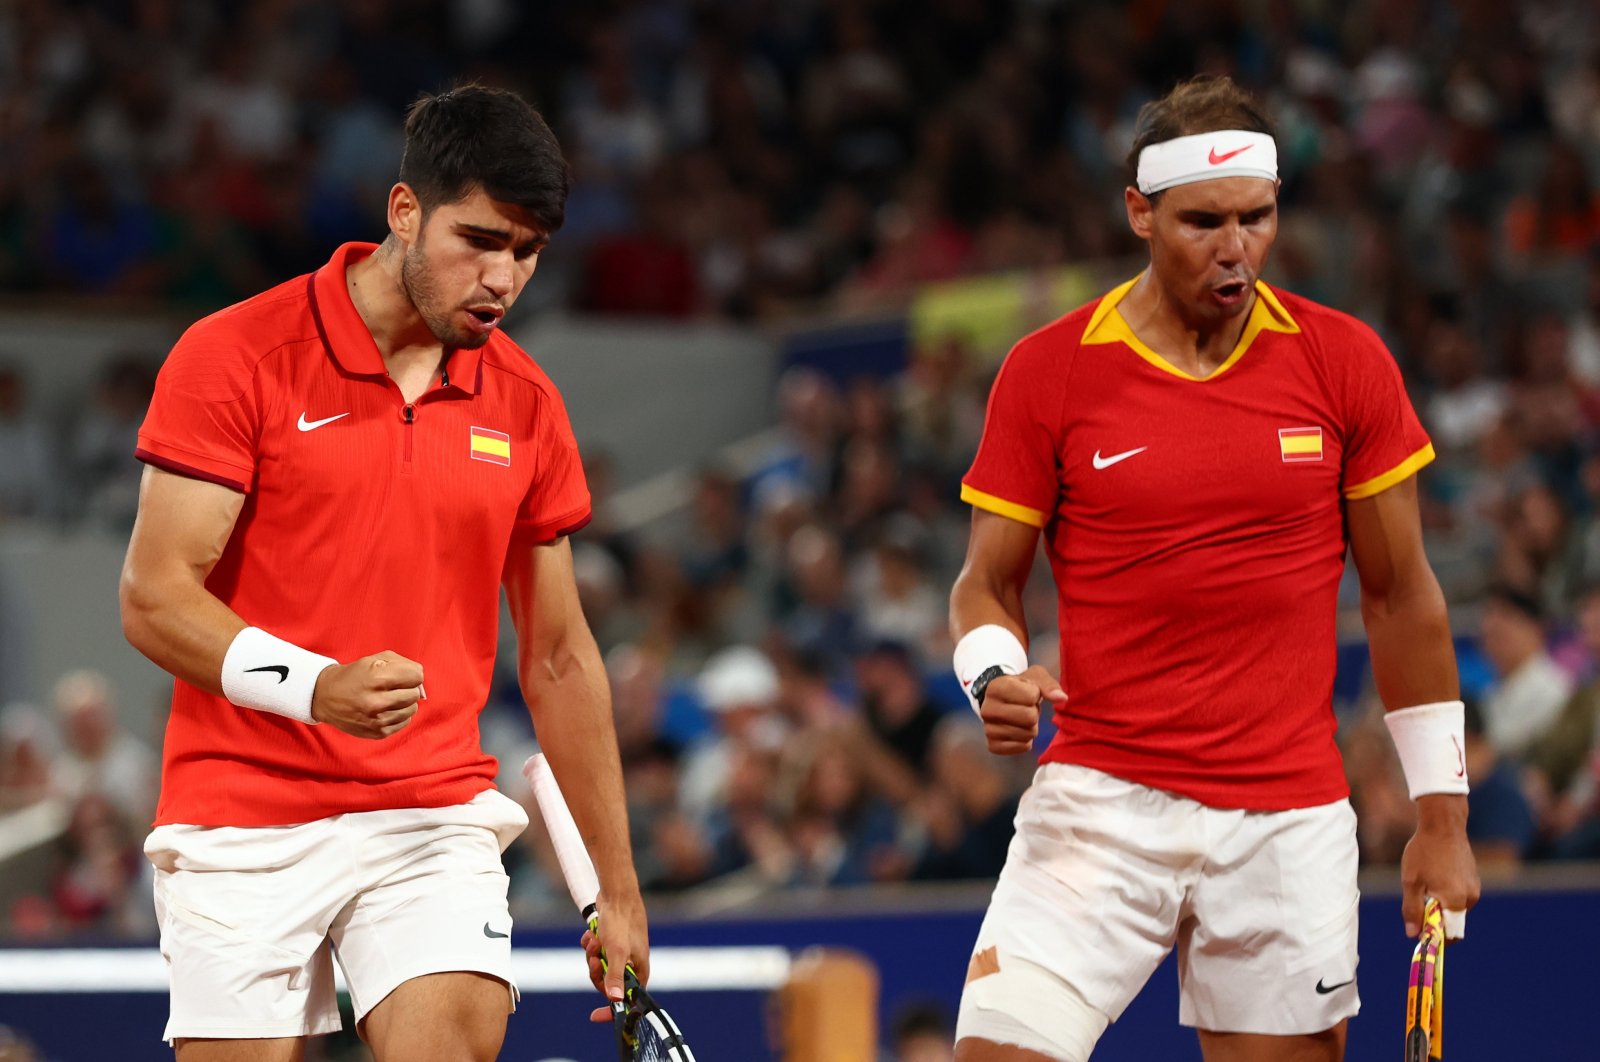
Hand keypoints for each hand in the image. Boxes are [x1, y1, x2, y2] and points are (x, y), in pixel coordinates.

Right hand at [309, 651, 422, 738]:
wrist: (325, 697)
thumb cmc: (355, 675)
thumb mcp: (375, 659)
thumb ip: (404, 665)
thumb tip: (422, 682)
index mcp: (376, 678)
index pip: (416, 676)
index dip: (410, 674)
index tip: (400, 676)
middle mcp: (376, 701)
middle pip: (415, 694)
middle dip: (406, 688)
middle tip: (391, 687)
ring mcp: (377, 719)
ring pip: (412, 709)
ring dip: (403, 703)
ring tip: (387, 698)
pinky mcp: (377, 732)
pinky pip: (404, 722)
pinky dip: (398, 715)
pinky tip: (384, 709)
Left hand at [583, 885, 649, 1022]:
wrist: (617, 893)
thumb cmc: (620, 921)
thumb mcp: (615, 951)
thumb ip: (615, 976)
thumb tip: (616, 1001)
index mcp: (639, 970)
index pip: (628, 1000)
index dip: (612, 1010)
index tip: (594, 1016)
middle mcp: (632, 963)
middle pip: (608, 983)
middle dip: (597, 971)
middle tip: (594, 958)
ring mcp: (622, 952)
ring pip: (600, 966)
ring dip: (593, 955)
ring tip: (594, 940)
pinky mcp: (612, 941)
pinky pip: (597, 952)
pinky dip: (591, 944)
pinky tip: (591, 933)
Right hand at [979, 665, 1065, 754]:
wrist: (1003, 701)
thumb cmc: (1022, 687)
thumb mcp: (1035, 677)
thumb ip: (1049, 685)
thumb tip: (1062, 698)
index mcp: (995, 687)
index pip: (1031, 697)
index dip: (1035, 695)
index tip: (1027, 693)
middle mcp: (987, 709)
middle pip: (1029, 718)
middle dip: (1034, 713)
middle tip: (1026, 708)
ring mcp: (988, 729)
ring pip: (1027, 734)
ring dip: (1031, 727)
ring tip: (1021, 718)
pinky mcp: (993, 745)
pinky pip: (1022, 747)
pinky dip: (1026, 740)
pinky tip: (1018, 730)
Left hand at [1400, 794, 1479, 939]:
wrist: (1443, 825)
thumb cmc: (1424, 852)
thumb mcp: (1411, 882)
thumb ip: (1412, 910)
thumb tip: (1413, 935)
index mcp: (1455, 901)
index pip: (1450, 934)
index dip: (1434, 937)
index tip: (1420, 934)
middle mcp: (1470, 898)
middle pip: (1453, 922)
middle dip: (1436, 920)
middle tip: (1418, 906)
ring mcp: (1474, 888)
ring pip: (1456, 909)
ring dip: (1441, 905)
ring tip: (1426, 884)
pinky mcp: (1474, 879)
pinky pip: (1460, 896)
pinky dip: (1448, 894)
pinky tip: (1436, 876)